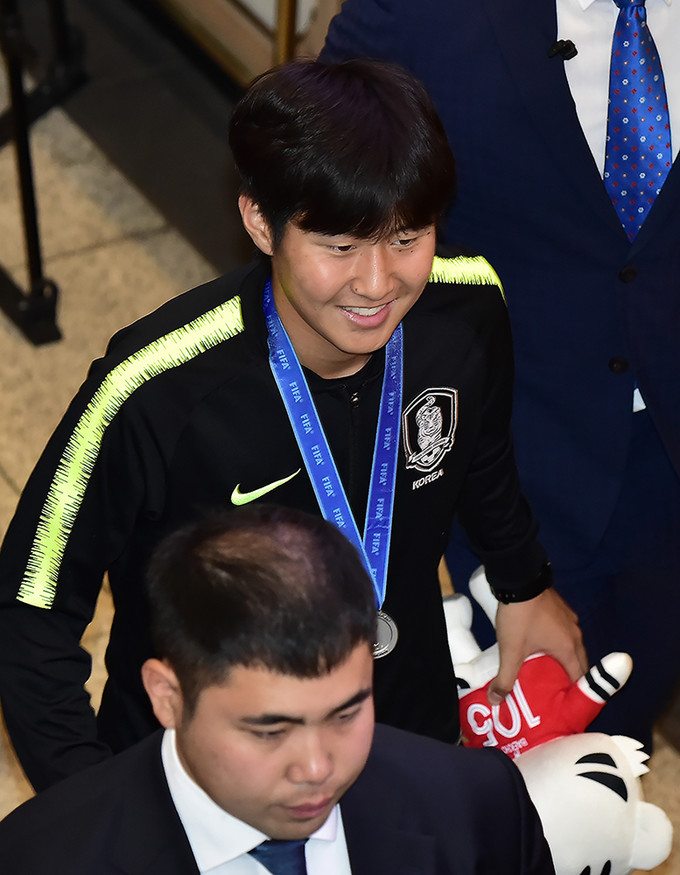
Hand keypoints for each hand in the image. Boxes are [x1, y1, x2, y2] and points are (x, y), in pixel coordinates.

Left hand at [488, 588, 587, 704]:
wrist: (519, 579)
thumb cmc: (520, 618)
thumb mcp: (510, 650)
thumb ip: (505, 677)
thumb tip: (496, 701)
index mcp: (569, 648)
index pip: (580, 679)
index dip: (575, 695)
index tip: (567, 706)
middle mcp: (575, 635)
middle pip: (579, 663)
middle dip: (570, 679)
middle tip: (556, 693)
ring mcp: (570, 619)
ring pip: (573, 646)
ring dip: (565, 659)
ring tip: (550, 672)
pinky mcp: (562, 608)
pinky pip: (566, 632)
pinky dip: (560, 643)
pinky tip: (544, 645)